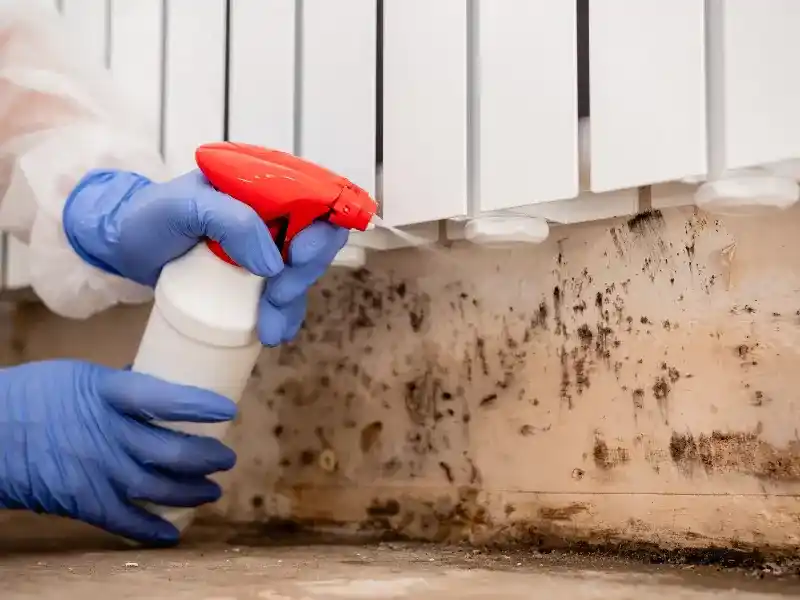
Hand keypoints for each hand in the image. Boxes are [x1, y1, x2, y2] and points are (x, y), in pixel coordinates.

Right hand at [0, 360, 236, 545]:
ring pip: (156, 488)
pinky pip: (124, 521)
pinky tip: (172, 532)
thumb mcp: (81, 375)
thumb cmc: (34, 396)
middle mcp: (107, 435)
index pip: (163, 398)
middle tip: (226, 458)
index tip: (228, 409)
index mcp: (107, 395)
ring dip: (191, 492)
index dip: (198, 405)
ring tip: (212, 491)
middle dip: (206, 458)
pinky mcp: (82, 501)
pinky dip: (151, 530)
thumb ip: (122, 383)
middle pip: (169, 452)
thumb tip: (158, 379)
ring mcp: (96, 471)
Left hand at [62, 169, 348, 343]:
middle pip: (315, 240)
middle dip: (302, 273)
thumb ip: (232, 221)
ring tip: (269, 328)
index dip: (319, 227)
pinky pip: (283, 295)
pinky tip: (274, 332)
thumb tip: (275, 263)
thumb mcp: (185, 207)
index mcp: (261, 183)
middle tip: (276, 297)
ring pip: (301, 273)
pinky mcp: (255, 275)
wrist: (121, 248)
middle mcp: (271, 212)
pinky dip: (284, 315)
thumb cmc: (148, 217)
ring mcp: (264, 245)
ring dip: (292, 302)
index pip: (314, 196)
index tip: (298, 256)